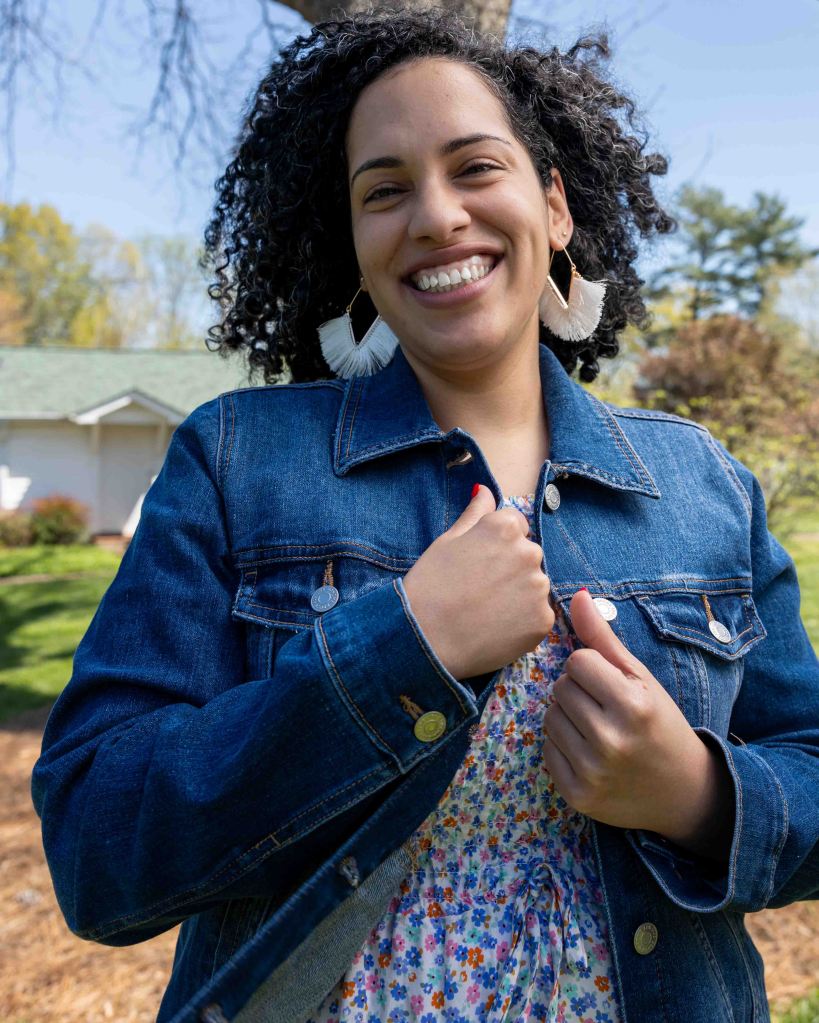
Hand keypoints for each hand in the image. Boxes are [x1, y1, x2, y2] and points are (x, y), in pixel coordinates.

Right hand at [402, 485, 554, 679]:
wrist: (426, 638)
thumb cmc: (430, 586)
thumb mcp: (447, 541)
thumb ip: (475, 514)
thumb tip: (485, 490)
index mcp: (505, 527)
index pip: (515, 525)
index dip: (495, 545)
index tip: (478, 563)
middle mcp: (528, 552)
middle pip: (527, 555)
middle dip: (510, 568)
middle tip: (480, 590)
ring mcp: (538, 587)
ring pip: (534, 586)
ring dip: (518, 595)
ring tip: (486, 611)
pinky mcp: (543, 619)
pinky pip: (537, 616)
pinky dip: (522, 622)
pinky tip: (495, 628)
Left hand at [543, 588, 733, 856]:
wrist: (684, 791)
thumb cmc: (659, 723)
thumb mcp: (640, 677)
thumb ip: (603, 638)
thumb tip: (575, 595)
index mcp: (633, 705)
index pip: (577, 662)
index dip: (592, 669)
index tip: (611, 685)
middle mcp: (612, 740)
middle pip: (560, 688)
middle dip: (579, 693)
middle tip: (606, 710)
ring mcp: (594, 772)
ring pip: (549, 717)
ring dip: (567, 718)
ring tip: (598, 730)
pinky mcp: (578, 795)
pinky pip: (547, 750)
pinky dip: (563, 748)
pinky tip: (590, 754)